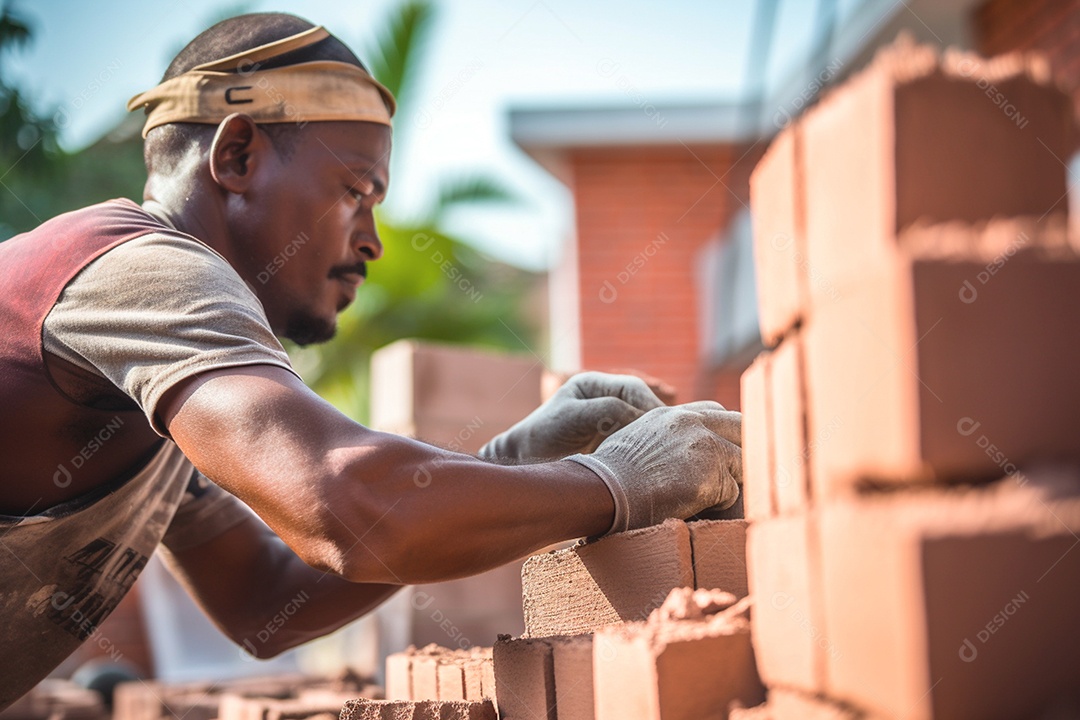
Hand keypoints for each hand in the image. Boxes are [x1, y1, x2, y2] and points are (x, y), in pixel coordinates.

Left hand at [479, 371, 665, 461]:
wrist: (522, 462)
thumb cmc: (541, 435)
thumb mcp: (573, 417)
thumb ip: (606, 410)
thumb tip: (642, 417)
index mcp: (593, 384)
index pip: (632, 388)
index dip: (648, 404)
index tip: (659, 425)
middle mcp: (603, 399)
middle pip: (641, 405)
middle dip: (655, 421)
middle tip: (668, 440)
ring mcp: (607, 421)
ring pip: (640, 424)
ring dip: (650, 436)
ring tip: (661, 451)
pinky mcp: (609, 442)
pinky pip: (633, 441)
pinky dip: (641, 448)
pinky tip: (648, 460)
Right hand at [566, 401, 741, 533]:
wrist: (604, 491)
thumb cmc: (612, 476)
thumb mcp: (634, 440)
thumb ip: (661, 437)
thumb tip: (672, 452)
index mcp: (674, 414)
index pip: (716, 412)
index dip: (725, 432)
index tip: (724, 450)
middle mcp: (693, 423)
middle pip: (742, 427)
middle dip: (743, 450)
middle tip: (737, 473)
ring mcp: (706, 446)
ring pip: (742, 463)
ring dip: (729, 481)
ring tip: (702, 496)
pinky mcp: (714, 475)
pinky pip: (733, 493)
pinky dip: (719, 504)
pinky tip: (693, 507)